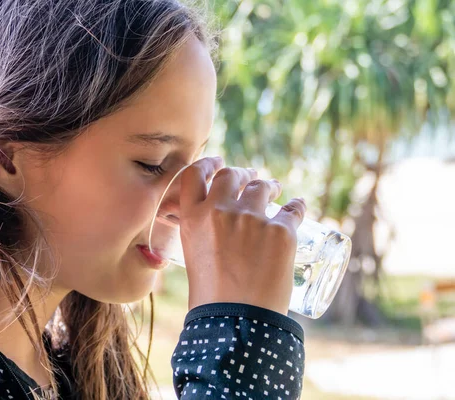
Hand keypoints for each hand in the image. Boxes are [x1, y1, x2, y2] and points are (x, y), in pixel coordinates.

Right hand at [179, 157, 306, 314]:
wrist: (238, 322)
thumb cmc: (212, 298)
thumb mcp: (194, 258)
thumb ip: (202, 236)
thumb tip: (216, 231)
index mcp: (193, 218)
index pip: (194, 174)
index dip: (207, 163)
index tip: (217, 162)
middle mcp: (220, 211)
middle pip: (230, 174)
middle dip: (242, 173)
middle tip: (251, 177)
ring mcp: (252, 218)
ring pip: (262, 186)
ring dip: (269, 185)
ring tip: (275, 189)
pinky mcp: (281, 230)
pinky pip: (293, 208)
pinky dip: (296, 206)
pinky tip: (298, 205)